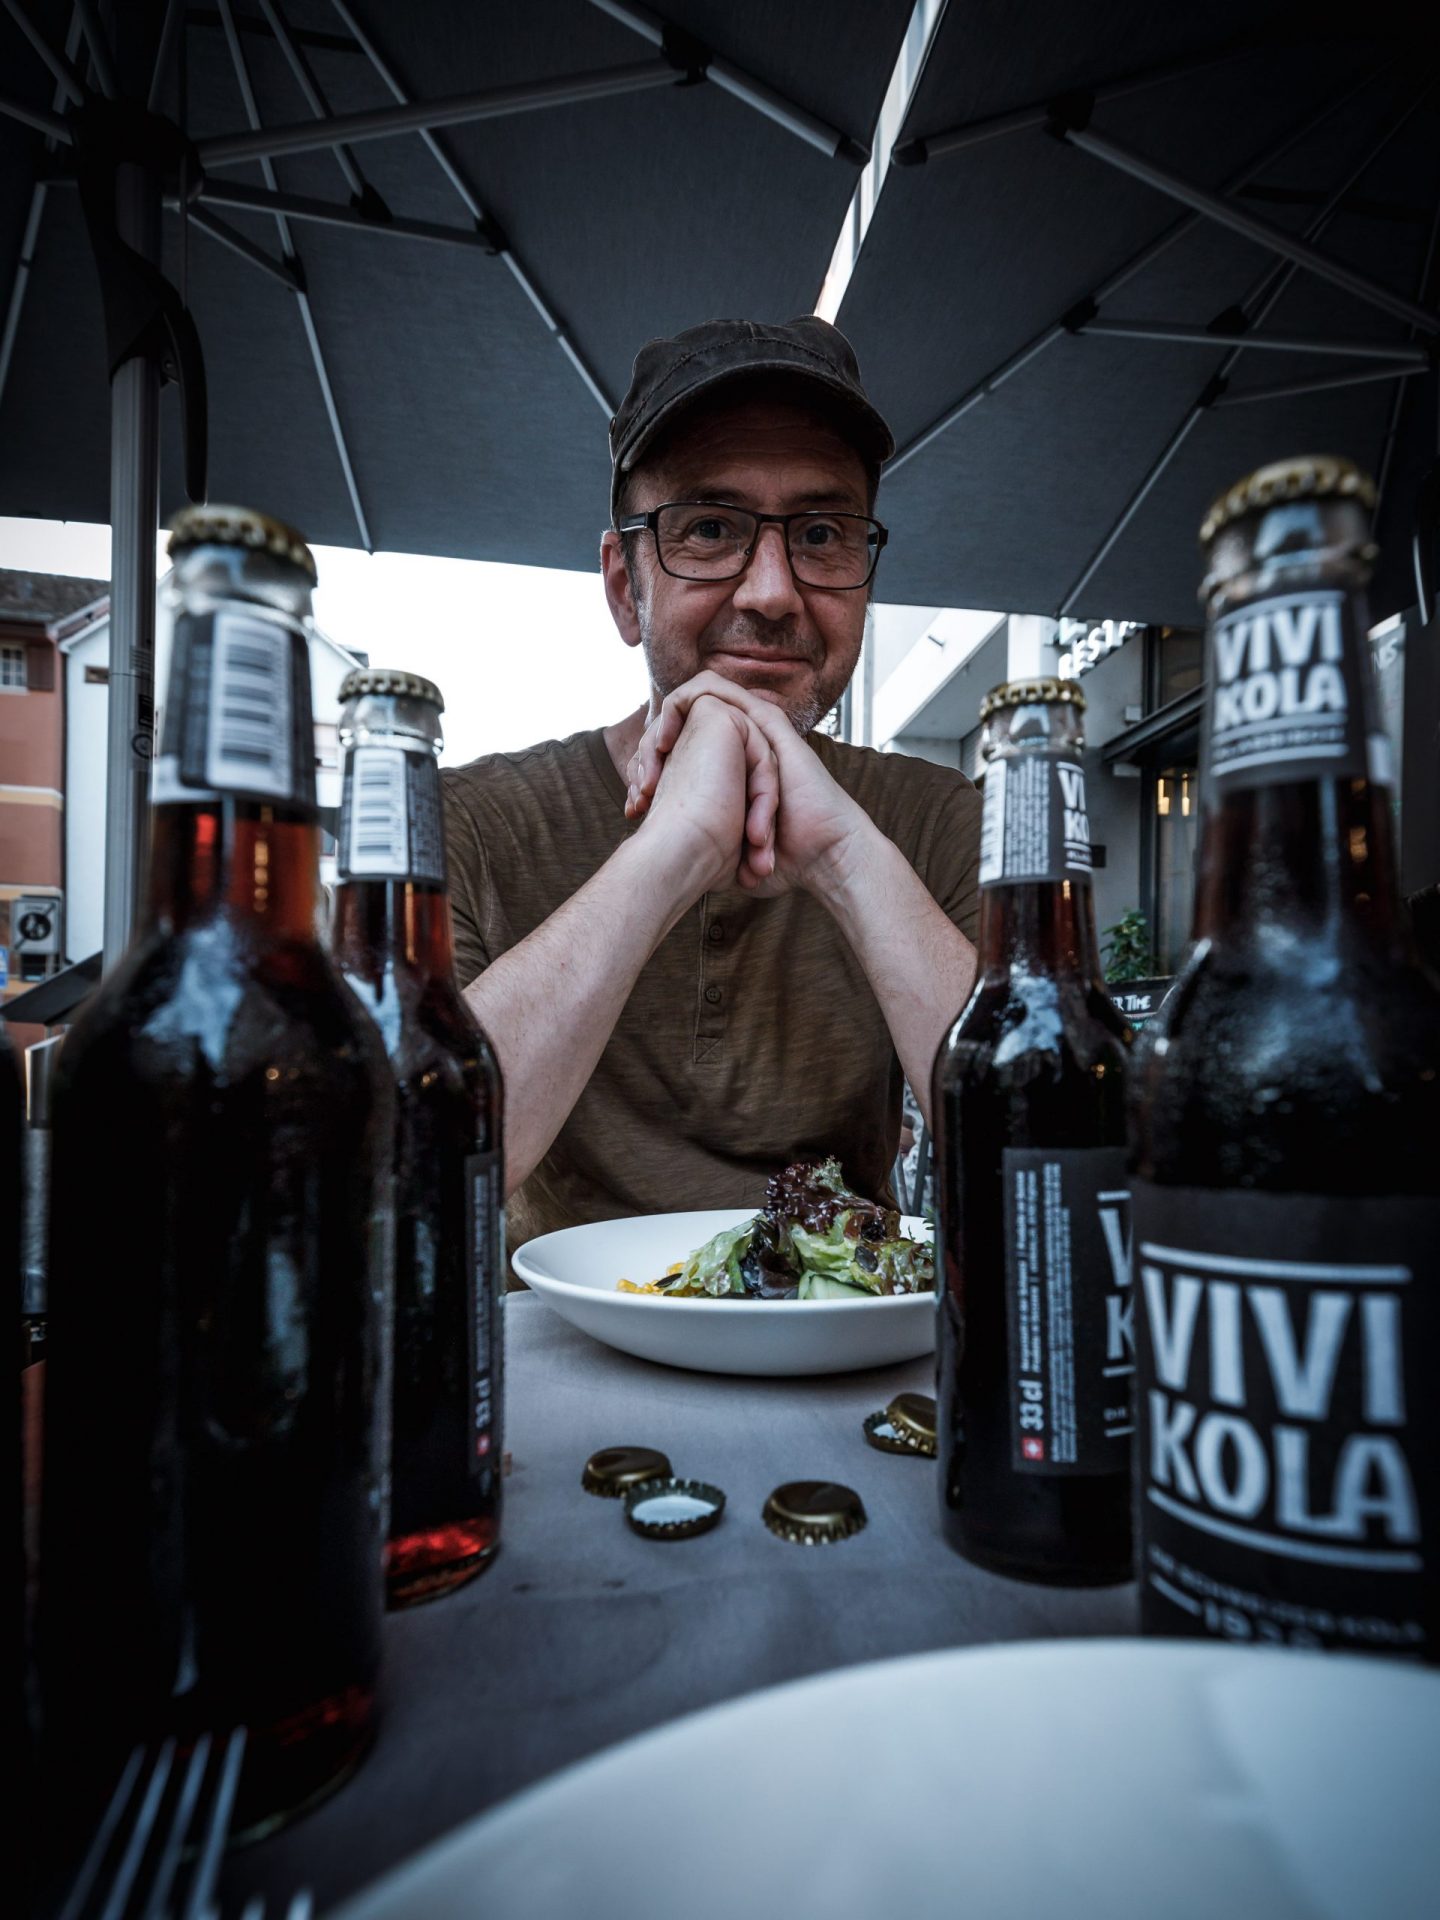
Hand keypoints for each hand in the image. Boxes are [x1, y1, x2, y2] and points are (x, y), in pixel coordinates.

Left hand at [626, 672, 869, 895]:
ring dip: (659, 727)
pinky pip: (712, 689)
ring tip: (650, 761)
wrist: (823, 859)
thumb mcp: (724, 852)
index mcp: (733, 774)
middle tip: (639, 791)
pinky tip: (663, 740)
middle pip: (679, 725)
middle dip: (646, 751)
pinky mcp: (765, 721)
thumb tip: (663, 863)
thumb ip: (698, 842)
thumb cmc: (780, 863)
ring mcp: (755, 730)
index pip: (678, 751)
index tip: (635, 807)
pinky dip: (679, 705)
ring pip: (690, 702)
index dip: (647, 770)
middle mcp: (743, 746)